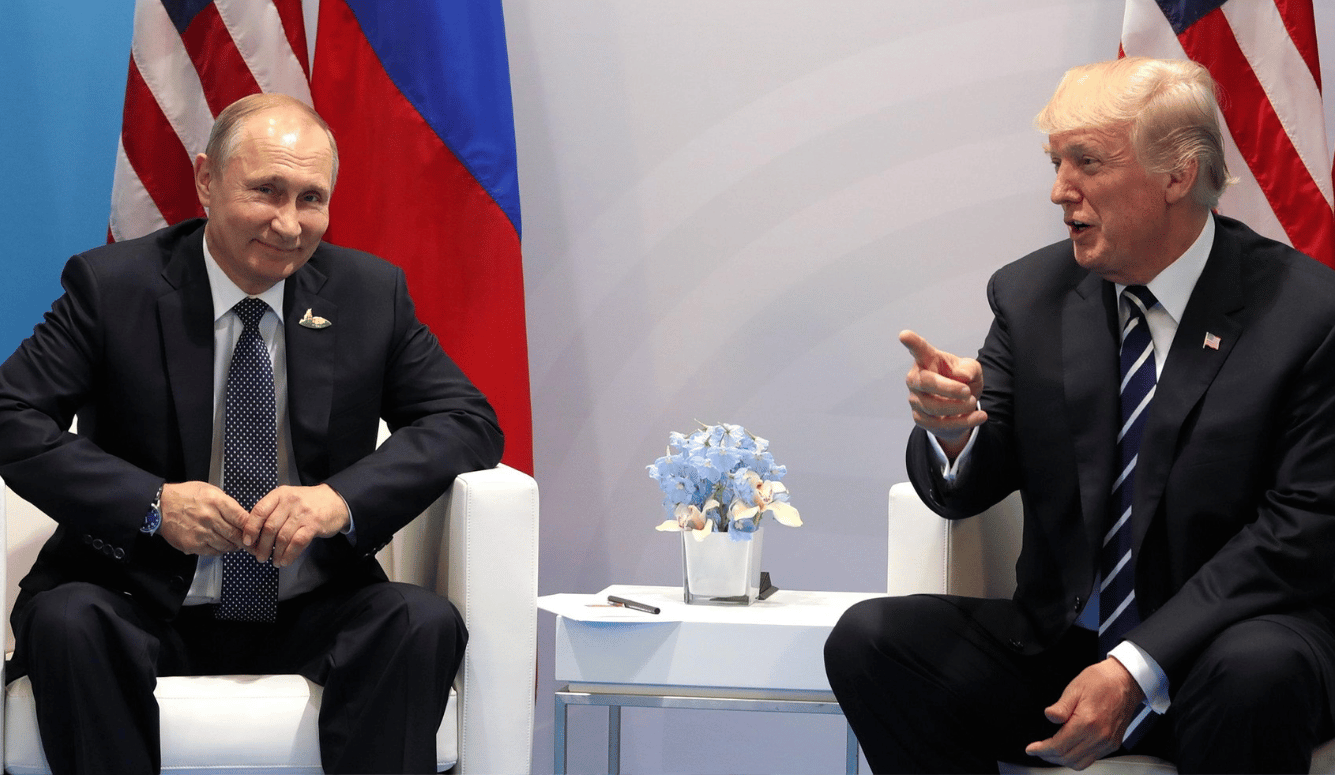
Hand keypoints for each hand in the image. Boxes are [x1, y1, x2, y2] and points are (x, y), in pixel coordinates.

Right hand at [158, 481, 248, 555]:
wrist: (161, 505)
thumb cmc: (186, 496)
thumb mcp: (211, 491)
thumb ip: (228, 504)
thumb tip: (243, 517)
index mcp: (217, 502)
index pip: (243, 519)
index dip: (253, 528)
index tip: (257, 532)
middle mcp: (210, 518)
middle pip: (236, 535)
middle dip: (246, 541)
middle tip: (251, 543)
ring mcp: (201, 533)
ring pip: (226, 545)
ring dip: (233, 546)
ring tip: (236, 543)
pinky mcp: (192, 544)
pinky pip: (213, 552)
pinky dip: (220, 550)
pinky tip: (220, 545)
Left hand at [242, 484, 349, 567]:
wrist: (336, 500)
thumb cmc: (308, 503)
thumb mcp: (288, 499)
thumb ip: (272, 511)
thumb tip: (253, 533)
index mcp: (280, 494)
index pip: (259, 511)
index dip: (251, 528)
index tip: (247, 542)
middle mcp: (290, 502)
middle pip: (270, 527)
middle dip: (262, 546)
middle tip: (260, 557)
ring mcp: (303, 513)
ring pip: (283, 537)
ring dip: (276, 553)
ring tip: (274, 561)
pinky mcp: (314, 524)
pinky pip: (297, 542)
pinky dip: (289, 554)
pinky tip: (285, 561)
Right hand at [899, 330, 986, 457]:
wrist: (962, 407)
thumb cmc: (963, 381)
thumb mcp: (972, 370)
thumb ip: (969, 369)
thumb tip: (961, 377)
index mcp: (928, 360)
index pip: (919, 350)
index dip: (912, 342)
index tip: (904, 335)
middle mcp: (916, 378)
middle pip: (925, 382)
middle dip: (948, 389)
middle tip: (967, 392)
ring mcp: (915, 399)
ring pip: (932, 406)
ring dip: (958, 407)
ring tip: (972, 402)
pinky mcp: (920, 418)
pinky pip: (939, 424)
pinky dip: (963, 421)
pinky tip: (979, 417)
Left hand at [1025, 658, 1146, 769]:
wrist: (1125, 681)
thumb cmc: (1101, 681)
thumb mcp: (1075, 688)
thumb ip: (1061, 706)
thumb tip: (1049, 717)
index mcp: (1088, 722)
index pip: (1059, 746)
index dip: (1042, 749)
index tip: (1031, 749)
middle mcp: (1100, 736)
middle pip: (1068, 758)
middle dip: (1049, 756)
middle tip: (1038, 750)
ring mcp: (1108, 742)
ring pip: (1080, 763)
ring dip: (1062, 761)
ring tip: (1050, 752)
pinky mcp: (1113, 744)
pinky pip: (1092, 759)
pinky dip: (1077, 759)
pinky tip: (1068, 750)